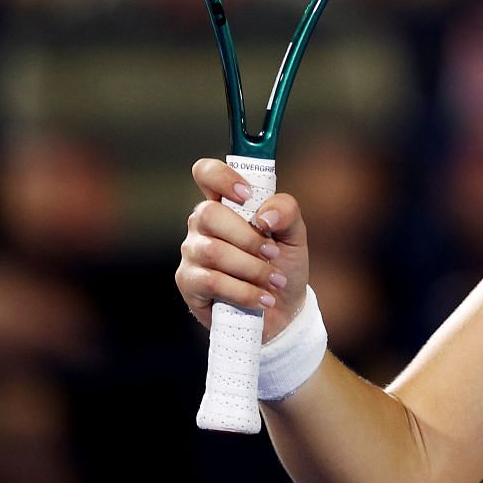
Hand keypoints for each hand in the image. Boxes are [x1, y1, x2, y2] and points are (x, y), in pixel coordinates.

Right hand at [176, 159, 309, 341]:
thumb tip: (264, 215)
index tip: (248, 195)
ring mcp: (192, 252)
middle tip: (273, 254)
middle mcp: (202, 223)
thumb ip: (287, 212)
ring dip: (252, 269)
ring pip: (213, 251)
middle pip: (209, 213)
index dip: (222, 176)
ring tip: (273, 281)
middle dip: (248, 238)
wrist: (282, 308)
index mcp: (225, 203)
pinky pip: (212, 282)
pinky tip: (262, 299)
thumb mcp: (295, 235)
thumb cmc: (283, 265)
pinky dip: (244, 292)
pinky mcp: (188, 282)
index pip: (206, 173)